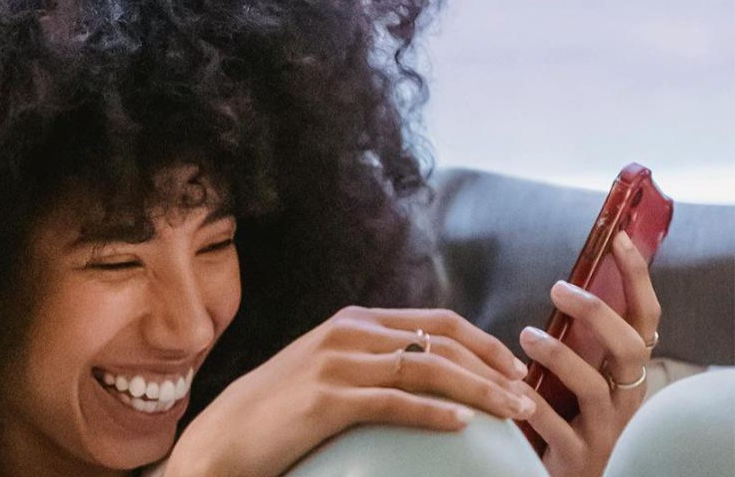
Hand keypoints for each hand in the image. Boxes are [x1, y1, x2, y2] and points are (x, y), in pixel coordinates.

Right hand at [168, 307, 534, 476]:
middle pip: (441, 341)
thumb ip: (371, 361)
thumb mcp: (327, 370)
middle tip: (529, 395)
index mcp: (354, 321)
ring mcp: (337, 364)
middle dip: (494, 368)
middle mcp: (348, 333)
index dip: (485, 342)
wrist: (227, 435)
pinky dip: (433, 412)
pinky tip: (462, 425)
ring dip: (480, 390)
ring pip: (428, 368)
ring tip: (514, 413)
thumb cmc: (281, 411)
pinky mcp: (328, 399)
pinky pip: (394, 402)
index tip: (518, 368)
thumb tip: (426, 374)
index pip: (437, 320)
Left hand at [517, 231, 660, 476]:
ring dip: (560, 355)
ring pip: (593, 387)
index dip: (637, 278)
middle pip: (630, 348)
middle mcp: (625, 398)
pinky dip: (531, 403)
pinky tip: (509, 387)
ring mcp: (604, 429)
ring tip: (526, 335)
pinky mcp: (576, 456)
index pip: (645, 318)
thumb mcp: (581, 378)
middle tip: (558, 289)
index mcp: (627, 373)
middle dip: (598, 313)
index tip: (620, 240)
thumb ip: (580, 341)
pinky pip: (555, 426)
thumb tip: (566, 288)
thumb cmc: (570, 421)